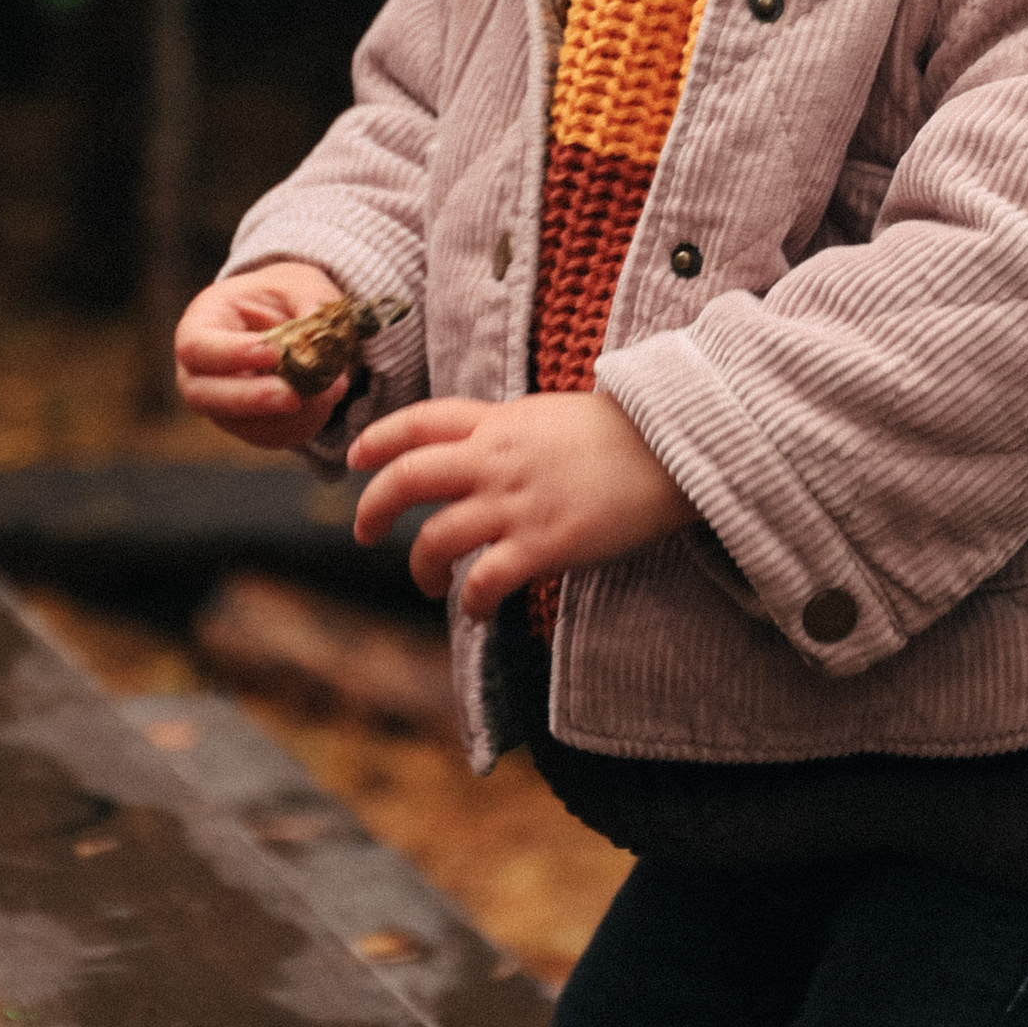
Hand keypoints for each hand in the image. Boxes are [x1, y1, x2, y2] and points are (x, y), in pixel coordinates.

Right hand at [173, 259, 361, 450]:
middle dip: (252, 399)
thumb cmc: (281, 296)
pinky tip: (325, 400)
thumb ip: (311, 301)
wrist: (284, 320)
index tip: (273, 353)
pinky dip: (300, 425)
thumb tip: (320, 327)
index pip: (198, 347)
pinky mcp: (245, 424)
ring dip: (287, 416)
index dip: (232, 354)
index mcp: (200, 324)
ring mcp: (218, 403)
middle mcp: (198, 370)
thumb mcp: (298, 283)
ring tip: (329, 390)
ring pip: (240, 424)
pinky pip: (267, 436)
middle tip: (292, 397)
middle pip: (205, 396)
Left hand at [348, 388, 690, 620]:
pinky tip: (476, 610)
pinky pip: (484, 582)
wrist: (672, 448)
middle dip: (374, 507)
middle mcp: (495, 459)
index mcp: (496, 422)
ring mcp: (516, 503)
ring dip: (422, 567)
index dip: (378, 440)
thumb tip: (476, 452)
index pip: (419, 423)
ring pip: (437, 538)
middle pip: (408, 478)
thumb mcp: (546, 416)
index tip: (355, 460)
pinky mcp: (543, 544)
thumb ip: (504, 432)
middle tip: (364, 532)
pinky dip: (470, 602)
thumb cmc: (618, 434)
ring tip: (431, 581)